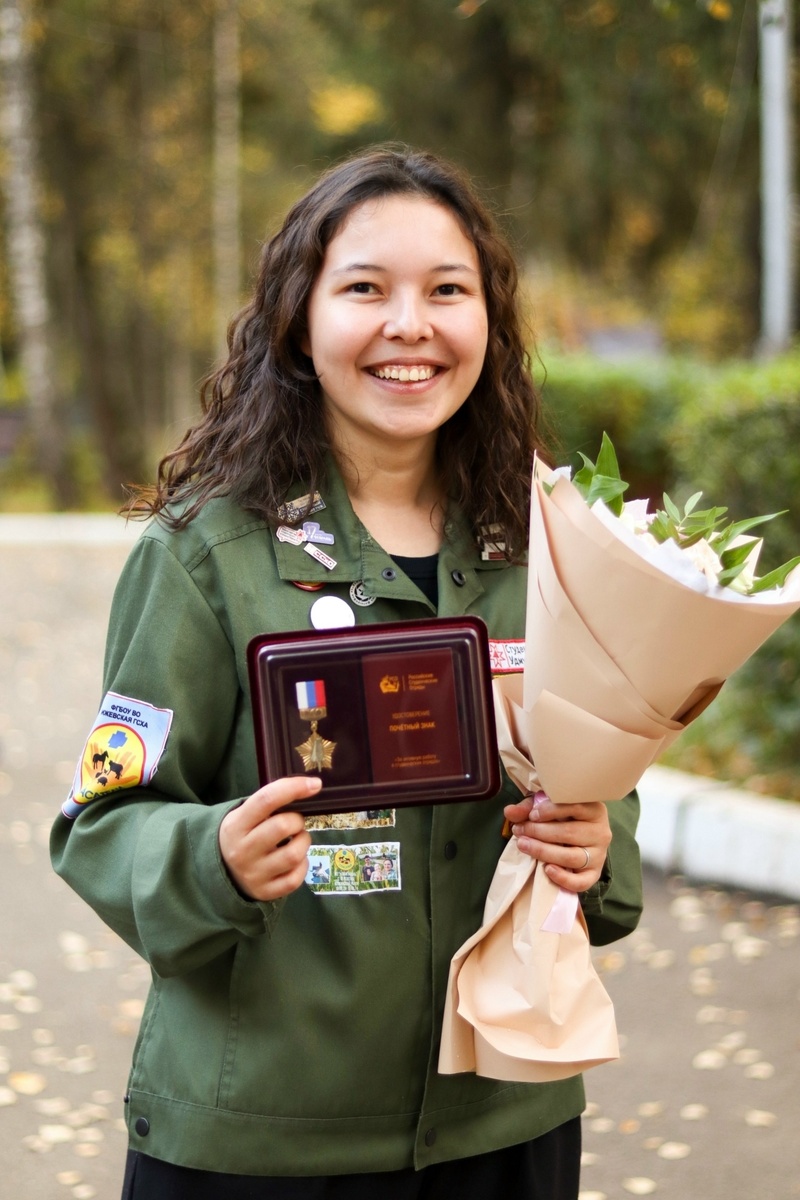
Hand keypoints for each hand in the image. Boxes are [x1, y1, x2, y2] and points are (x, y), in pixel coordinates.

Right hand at [219, 776, 320, 901]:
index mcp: (236, 825)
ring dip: (303, 842)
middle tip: (295, 823)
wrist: (222, 872)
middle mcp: (242, 850)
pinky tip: (296, 860)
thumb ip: (269, 804)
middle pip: (283, 826)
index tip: (315, 784)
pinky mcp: (265, 892)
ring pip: (293, 854)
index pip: (266, 799)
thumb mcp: (244, 816)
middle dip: (297, 821)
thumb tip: (308, 787)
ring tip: (297, 840)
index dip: (293, 788)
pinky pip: (295, 879)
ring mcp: (254, 874)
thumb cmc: (242, 835)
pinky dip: (302, 866)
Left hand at [503, 791, 611, 892]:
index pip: (575, 806)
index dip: (551, 810)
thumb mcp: (548, 807)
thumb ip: (528, 808)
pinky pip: (582, 882)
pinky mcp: (594, 874)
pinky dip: (564, 878)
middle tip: (519, 830)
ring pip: (572, 856)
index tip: (532, 815)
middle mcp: (601, 831)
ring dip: (544, 852)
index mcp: (593, 809)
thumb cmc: (564, 818)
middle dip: (539, 832)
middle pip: (570, 833)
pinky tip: (546, 870)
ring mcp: (599, 855)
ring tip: (523, 845)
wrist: (582, 838)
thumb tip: (509, 812)